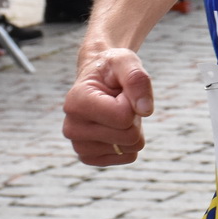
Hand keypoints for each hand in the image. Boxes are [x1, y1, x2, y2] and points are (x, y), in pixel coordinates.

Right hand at [63, 47, 154, 165]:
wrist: (99, 79)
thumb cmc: (112, 68)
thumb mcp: (126, 61)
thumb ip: (138, 80)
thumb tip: (146, 111)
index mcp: (76, 103)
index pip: (124, 117)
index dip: (132, 101)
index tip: (119, 91)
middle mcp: (71, 128)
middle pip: (129, 136)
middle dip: (134, 116)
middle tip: (120, 102)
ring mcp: (79, 146)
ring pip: (131, 148)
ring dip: (132, 128)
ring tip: (116, 112)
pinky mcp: (89, 157)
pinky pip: (128, 157)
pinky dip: (129, 141)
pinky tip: (114, 126)